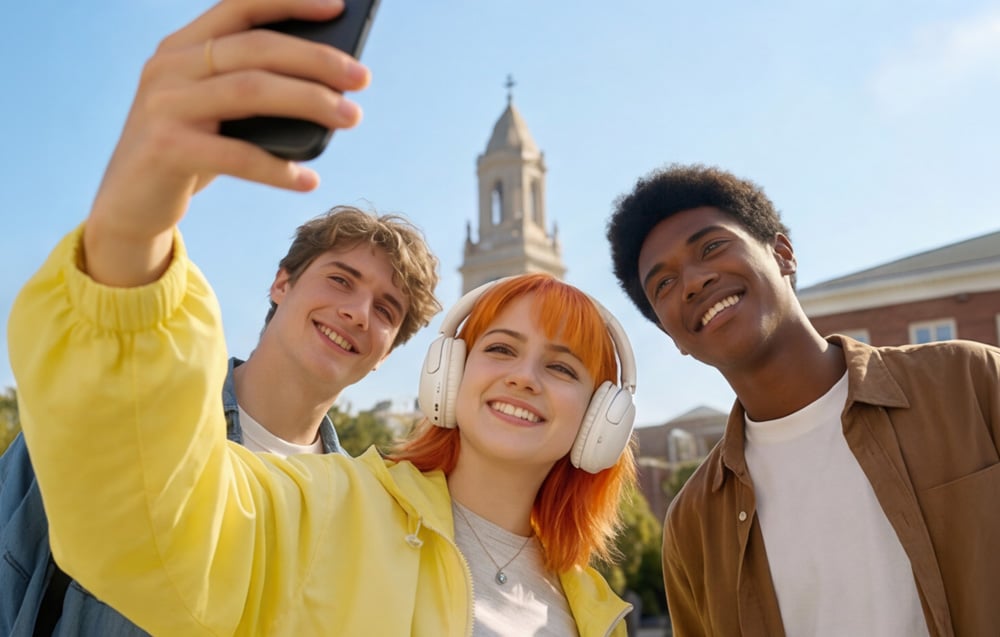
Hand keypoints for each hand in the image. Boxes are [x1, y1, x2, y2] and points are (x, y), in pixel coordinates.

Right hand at [84, 0, 369, 286]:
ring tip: (352, 117)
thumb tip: (333, 86)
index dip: (290, 2)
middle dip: (317, 60)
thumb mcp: (215, 109)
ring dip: (311, 102)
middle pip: (256, 49)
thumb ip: (252, 87)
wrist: (130, 202)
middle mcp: (169, 66)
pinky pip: (237, 155)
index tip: (339, 6)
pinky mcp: (166, 148)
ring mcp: (164, 104)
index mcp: (182, 45)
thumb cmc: (190, 149)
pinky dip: (278, 168)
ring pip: (251, 91)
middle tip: (363, 78)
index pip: (240, 7)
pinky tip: (309, 179)